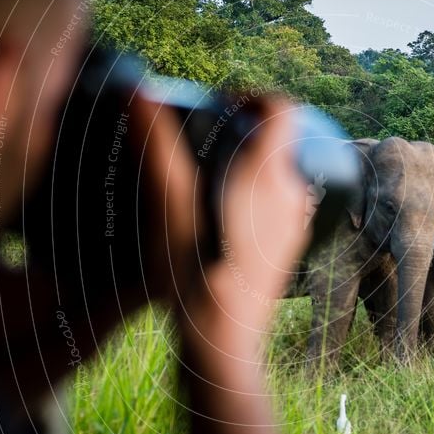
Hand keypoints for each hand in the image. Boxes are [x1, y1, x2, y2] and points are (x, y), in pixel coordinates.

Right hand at [131, 92, 309, 433]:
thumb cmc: (191, 275)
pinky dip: (261, 190)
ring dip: (254, 160)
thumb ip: (156, 148)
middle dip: (249, 128)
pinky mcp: (291, 246)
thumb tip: (138, 90)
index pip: (283, 109)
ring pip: (283, 172)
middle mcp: (291, 195)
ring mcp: (295, 223)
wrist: (221, 342)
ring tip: (213, 174)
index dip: (254, 96)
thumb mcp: (168, 208)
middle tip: (209, 137)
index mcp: (268, 176)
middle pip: (283, 139)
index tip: (222, 105)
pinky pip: (283, 201)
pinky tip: (225, 212)